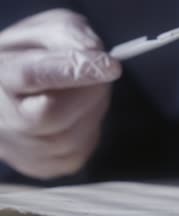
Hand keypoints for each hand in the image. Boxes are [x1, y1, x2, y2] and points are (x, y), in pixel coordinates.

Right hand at [0, 9, 120, 178]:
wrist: (16, 91)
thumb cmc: (33, 57)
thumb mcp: (48, 30)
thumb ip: (68, 35)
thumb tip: (93, 53)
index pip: (32, 75)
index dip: (74, 71)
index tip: (112, 66)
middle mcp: (1, 117)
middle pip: (53, 115)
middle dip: (89, 92)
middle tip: (102, 73)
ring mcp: (19, 147)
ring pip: (70, 138)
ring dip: (92, 111)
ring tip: (84, 92)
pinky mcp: (42, 166)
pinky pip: (78, 152)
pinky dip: (87, 129)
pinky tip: (78, 113)